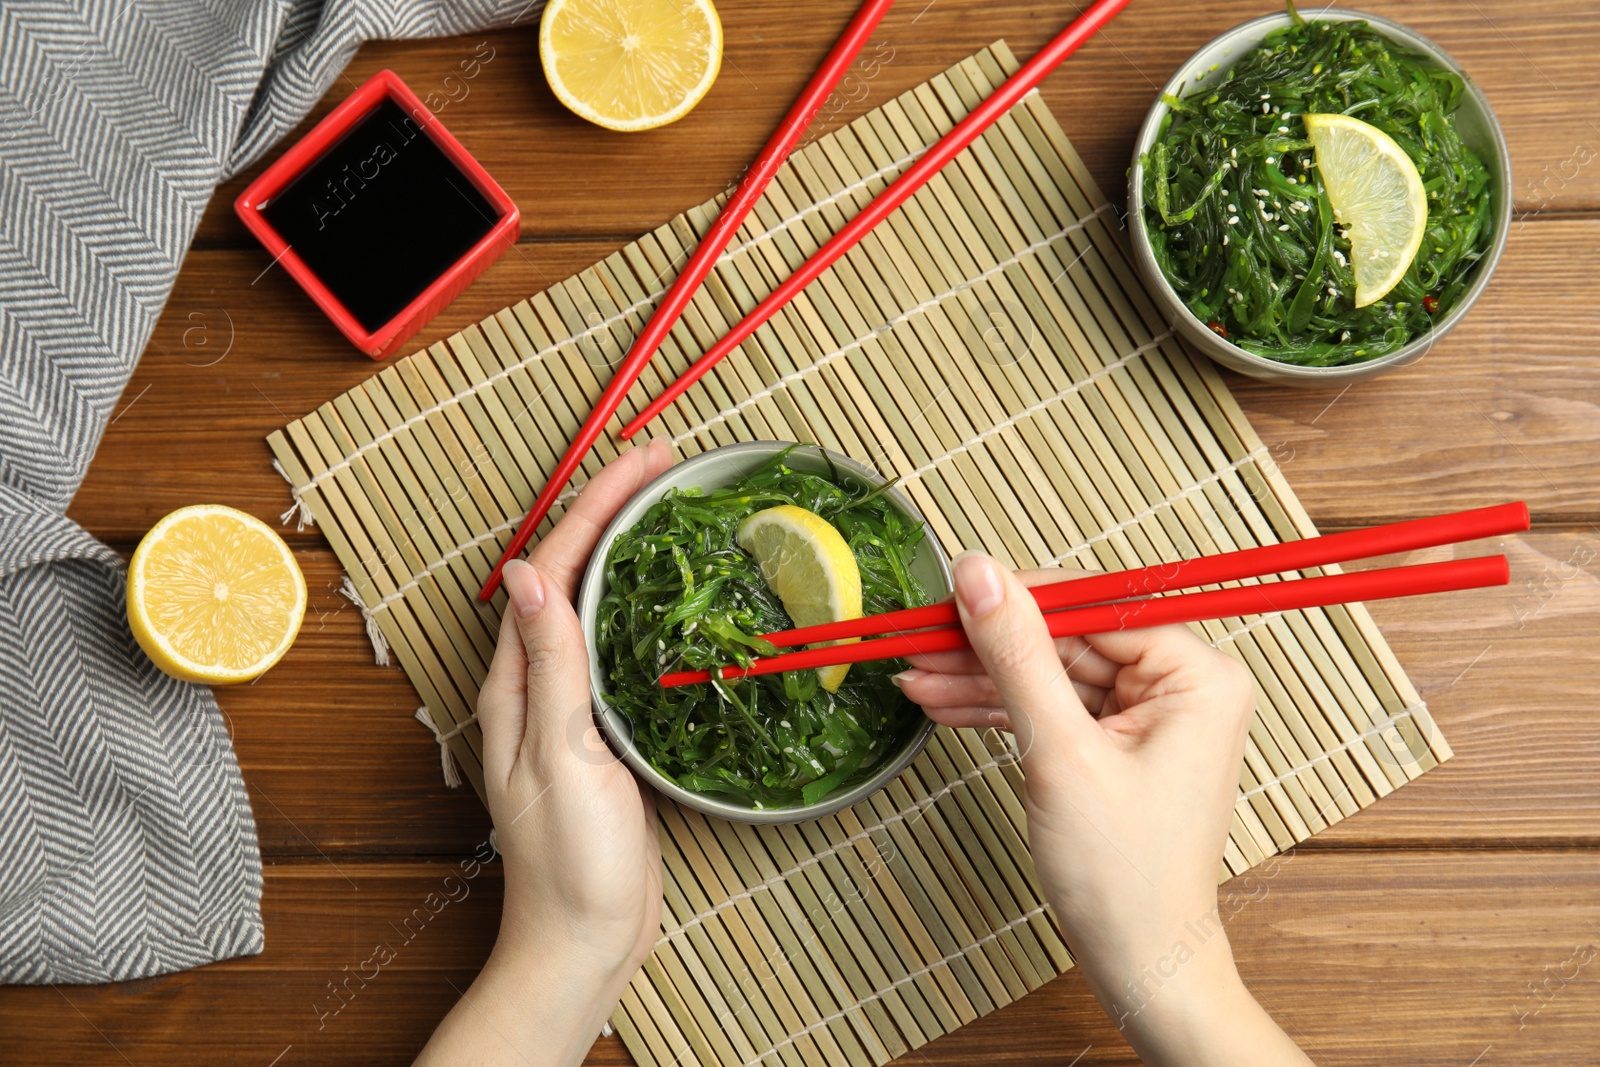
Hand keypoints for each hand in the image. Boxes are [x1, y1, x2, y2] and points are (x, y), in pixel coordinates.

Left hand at [417, 440, 673, 1066]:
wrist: (585, 938)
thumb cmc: (570, 862)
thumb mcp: (562, 757)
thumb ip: (550, 665)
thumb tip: (529, 569)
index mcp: (518, 681)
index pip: (554, 568)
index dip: (595, 506)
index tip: (640, 461)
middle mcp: (537, 682)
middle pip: (572, 572)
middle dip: (611, 509)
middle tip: (665, 464)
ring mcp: (570, 705)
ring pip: (596, 601)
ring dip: (627, 547)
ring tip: (669, 506)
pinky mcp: (603, 729)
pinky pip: (618, 644)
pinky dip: (643, 602)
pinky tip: (674, 597)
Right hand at [896, 553, 1312, 1066]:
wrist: (1139, 963)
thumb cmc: (1125, 876)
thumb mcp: (1059, 753)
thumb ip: (1016, 655)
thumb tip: (979, 573)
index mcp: (1199, 675)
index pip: (1095, 604)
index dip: (1017, 598)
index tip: (952, 592)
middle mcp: (1184, 686)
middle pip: (1067, 637)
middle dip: (987, 645)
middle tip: (919, 640)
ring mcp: (1151, 716)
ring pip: (1050, 671)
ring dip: (981, 677)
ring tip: (915, 677)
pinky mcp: (1119, 743)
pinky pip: (1052, 706)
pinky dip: (999, 708)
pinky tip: (944, 702)